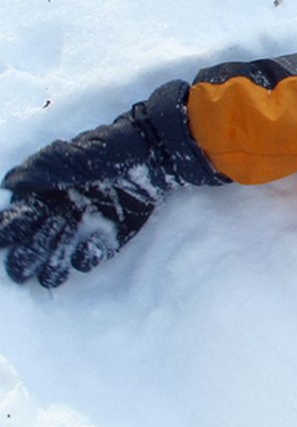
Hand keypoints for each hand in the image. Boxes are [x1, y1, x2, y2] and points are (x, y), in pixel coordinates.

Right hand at [2, 81, 223, 288]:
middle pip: (34, 242)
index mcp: (44, 193)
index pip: (19, 217)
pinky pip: (93, 254)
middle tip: (21, 271)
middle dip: (25, 258)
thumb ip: (42, 171)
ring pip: (59, 253)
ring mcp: (84, 226)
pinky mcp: (109, 236)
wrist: (153, 155)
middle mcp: (60, 212)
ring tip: (49, 276)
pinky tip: (81, 258)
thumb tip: (9, 184)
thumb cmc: (108, 150)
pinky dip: (86, 258)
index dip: (9, 230)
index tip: (5, 239)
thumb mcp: (72, 156)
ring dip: (52, 267)